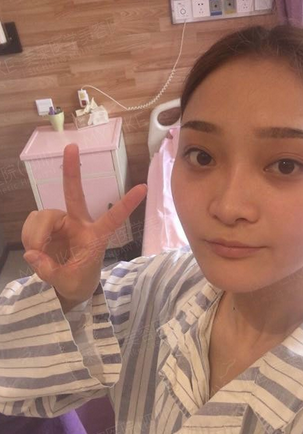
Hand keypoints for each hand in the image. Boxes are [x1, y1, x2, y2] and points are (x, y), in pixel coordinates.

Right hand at [22, 143, 146, 309]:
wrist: (69, 286)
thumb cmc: (78, 281)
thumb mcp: (68, 283)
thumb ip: (50, 270)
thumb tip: (32, 254)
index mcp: (96, 237)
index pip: (114, 218)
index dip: (127, 203)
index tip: (143, 187)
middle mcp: (79, 223)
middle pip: (75, 194)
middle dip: (73, 171)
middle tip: (72, 147)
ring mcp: (62, 222)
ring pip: (44, 215)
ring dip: (35, 235)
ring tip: (36, 254)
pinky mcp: (47, 226)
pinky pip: (32, 222)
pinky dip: (28, 236)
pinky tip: (32, 250)